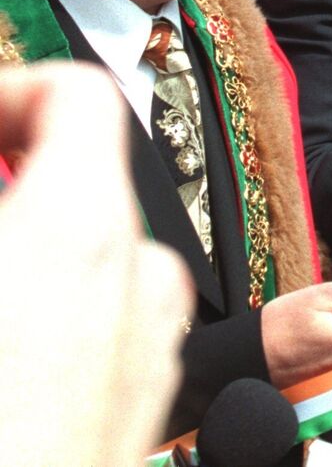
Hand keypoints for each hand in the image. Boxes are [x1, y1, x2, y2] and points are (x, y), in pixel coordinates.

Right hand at [0, 63, 192, 465]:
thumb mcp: (1, 272)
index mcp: (82, 234)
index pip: (79, 100)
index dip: (7, 95)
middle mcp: (138, 280)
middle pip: (75, 184)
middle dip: (4, 188)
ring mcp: (146, 350)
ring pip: (80, 261)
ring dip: (24, 262)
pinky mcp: (137, 407)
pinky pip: (95, 329)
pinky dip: (43, 322)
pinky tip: (11, 366)